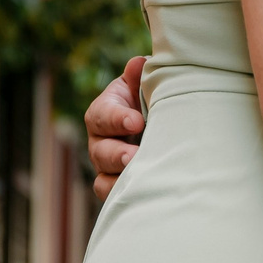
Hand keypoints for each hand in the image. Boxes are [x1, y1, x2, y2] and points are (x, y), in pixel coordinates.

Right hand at [87, 56, 144, 201]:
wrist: (163, 123)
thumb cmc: (151, 100)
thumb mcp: (145, 85)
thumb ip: (140, 76)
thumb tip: (138, 64)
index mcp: (104, 112)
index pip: (102, 115)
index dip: (116, 119)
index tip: (136, 121)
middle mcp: (100, 141)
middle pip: (99, 150)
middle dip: (116, 154)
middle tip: (134, 156)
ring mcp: (108, 167)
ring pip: (102, 179)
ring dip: (118, 180)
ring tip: (139, 178)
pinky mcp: (118, 185)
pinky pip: (113, 198)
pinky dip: (126, 198)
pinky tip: (146, 195)